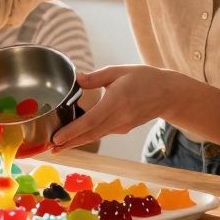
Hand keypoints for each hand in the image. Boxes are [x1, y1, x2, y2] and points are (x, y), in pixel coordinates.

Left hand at [50, 65, 187, 151]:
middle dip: (69, 143)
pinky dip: (88, 136)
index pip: (91, 120)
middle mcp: (119, 118)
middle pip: (90, 134)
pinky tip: (77, 136)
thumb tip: (77, 79)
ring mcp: (122, 126)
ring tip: (59, 146)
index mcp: (116, 102)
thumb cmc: (145, 79)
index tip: (57, 138)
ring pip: (95, 136)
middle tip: (51, 148)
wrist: (168, 94)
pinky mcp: (123, 128)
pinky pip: (102, 133)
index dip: (72, 131)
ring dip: (77, 142)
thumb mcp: (119, 71)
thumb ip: (96, 77)